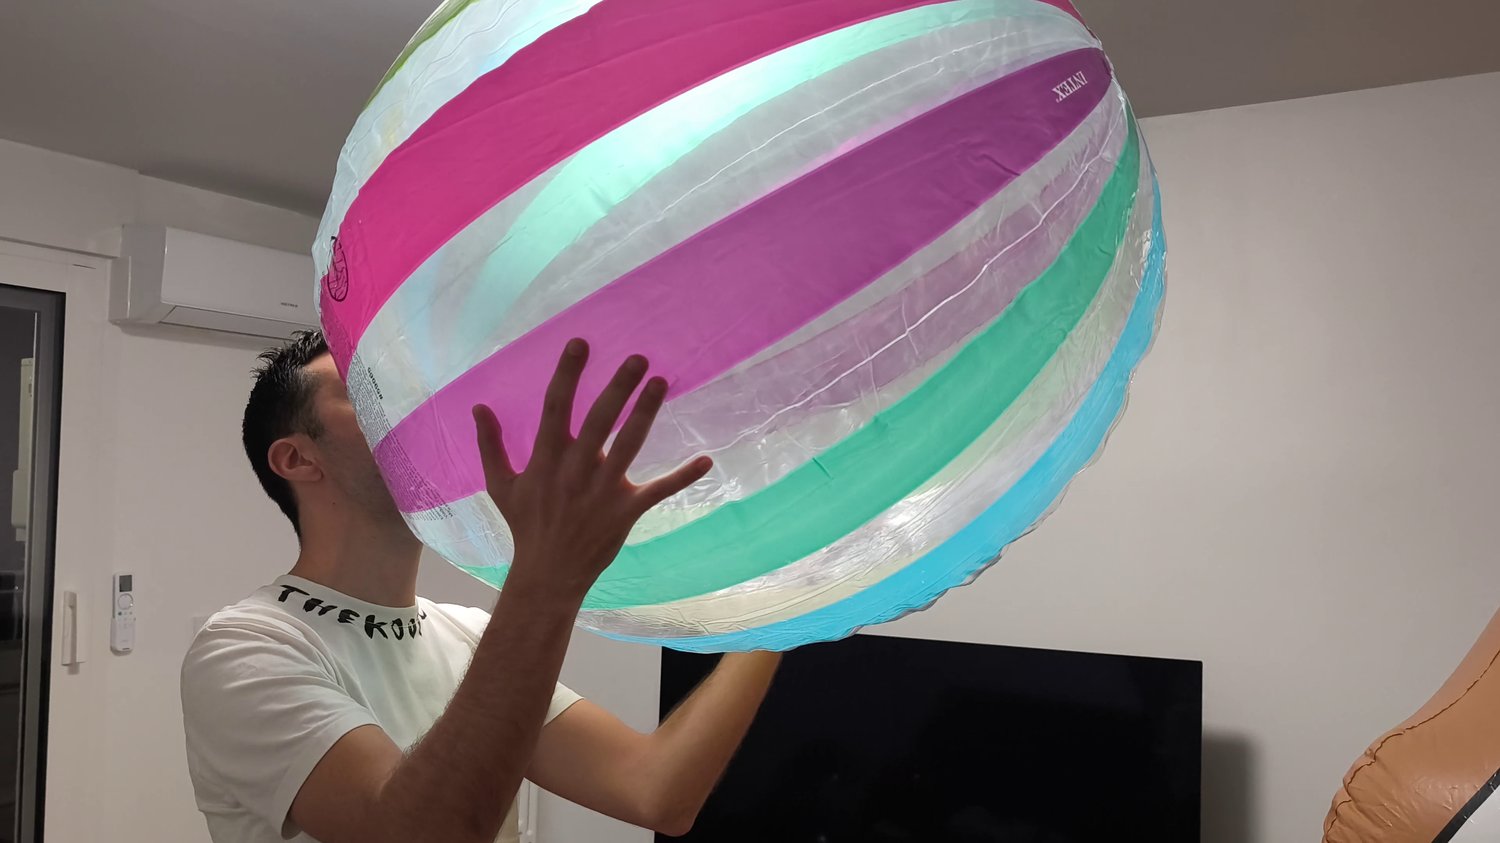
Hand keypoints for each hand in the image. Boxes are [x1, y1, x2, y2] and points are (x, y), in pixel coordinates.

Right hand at [472, 338, 711, 600]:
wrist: (547, 574)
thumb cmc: (525, 525)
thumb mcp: (501, 485)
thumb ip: (490, 445)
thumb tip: (479, 407)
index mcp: (545, 460)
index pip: (556, 408)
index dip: (568, 374)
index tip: (580, 343)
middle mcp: (574, 471)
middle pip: (599, 421)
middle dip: (617, 388)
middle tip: (638, 358)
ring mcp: (602, 491)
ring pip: (628, 446)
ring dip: (645, 414)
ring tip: (661, 383)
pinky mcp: (625, 511)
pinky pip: (658, 490)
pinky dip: (683, 476)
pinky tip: (706, 460)